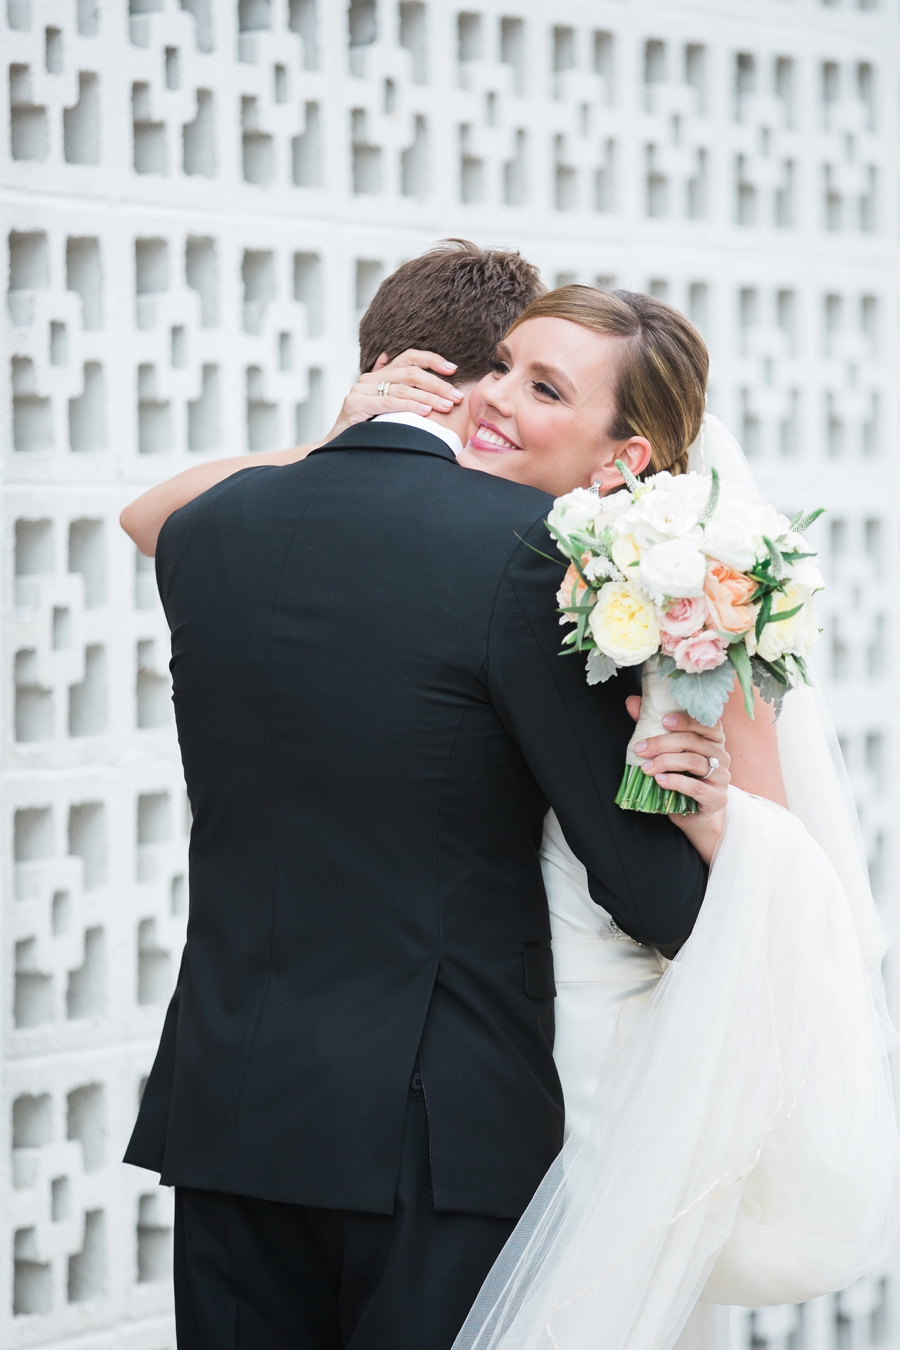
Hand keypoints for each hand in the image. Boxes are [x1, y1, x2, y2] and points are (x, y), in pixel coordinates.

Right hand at [324, 350, 464, 438]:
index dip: (432, 360)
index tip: (453, 369)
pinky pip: (389, 402)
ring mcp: (361, 390)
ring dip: (429, 397)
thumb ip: (399, 393)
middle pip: (410, 373)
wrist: (337, 449)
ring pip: (402, 388)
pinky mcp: (355, 404)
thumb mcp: (385, 409)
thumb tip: (420, 386)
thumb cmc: (367, 432)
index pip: (408, 358)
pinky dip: (410, 406)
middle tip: (456, 396)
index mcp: (379, 375)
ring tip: (446, 405)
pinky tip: (426, 411)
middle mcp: (369, 379)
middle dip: (437, 384)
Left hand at [625, 695, 728, 865]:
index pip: (707, 723)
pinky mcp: (717, 798)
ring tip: (646, 768)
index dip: (686, 720)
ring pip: (694, 762)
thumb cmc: (682, 777)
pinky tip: (660, 780)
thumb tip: (632, 702)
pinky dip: (676, 782)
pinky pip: (697, 787)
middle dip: (663, 743)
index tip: (663, 720)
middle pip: (694, 742)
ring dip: (666, 762)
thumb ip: (652, 726)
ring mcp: (722, 777)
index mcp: (713, 740)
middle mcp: (721, 755)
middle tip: (641, 749)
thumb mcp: (667, 751)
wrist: (694, 814)